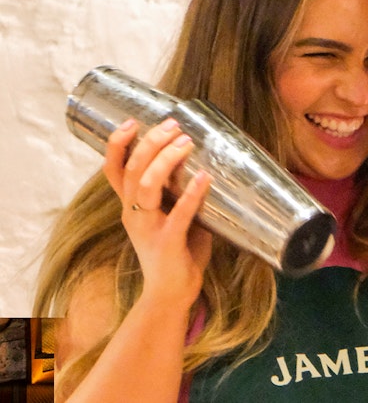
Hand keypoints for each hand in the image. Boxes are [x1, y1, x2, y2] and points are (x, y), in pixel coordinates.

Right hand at [103, 118, 212, 310]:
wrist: (172, 294)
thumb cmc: (177, 251)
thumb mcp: (172, 215)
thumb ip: (178, 191)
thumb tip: (202, 159)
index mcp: (131, 206)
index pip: (113, 170)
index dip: (117, 145)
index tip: (131, 121)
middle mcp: (133, 214)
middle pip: (132, 170)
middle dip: (150, 143)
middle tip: (172, 125)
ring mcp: (148, 228)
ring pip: (147, 186)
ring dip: (166, 160)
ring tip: (186, 142)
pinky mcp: (167, 242)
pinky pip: (178, 214)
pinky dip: (192, 193)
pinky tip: (206, 177)